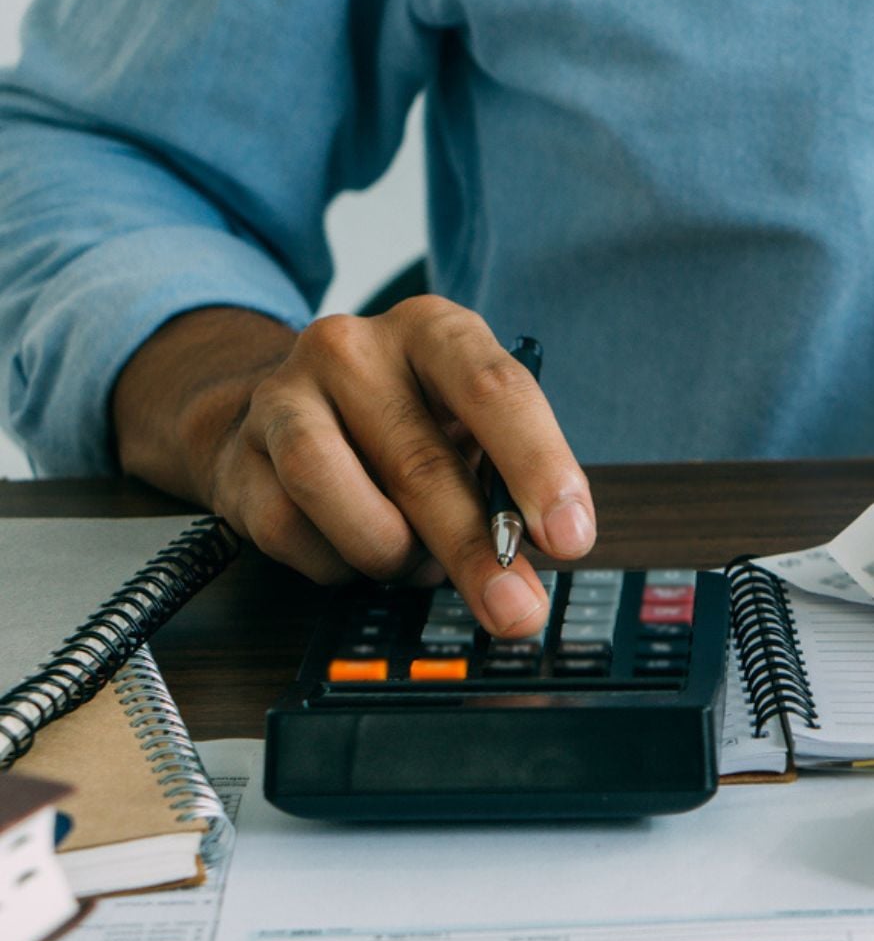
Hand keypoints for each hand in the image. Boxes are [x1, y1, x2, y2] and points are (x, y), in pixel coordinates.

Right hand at [113, 298, 593, 635]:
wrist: (280, 412)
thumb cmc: (403, 424)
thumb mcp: (468, 431)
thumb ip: (505, 484)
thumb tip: (533, 557)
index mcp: (434, 331)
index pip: (494, 390)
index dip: (538, 467)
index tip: (569, 536)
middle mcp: (353, 349)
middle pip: (421, 461)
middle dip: (476, 552)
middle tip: (515, 609)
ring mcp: (284, 396)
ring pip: (335, 493)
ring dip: (389, 553)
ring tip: (415, 564)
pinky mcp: (238, 454)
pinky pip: (288, 531)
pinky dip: (335, 562)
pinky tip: (354, 552)